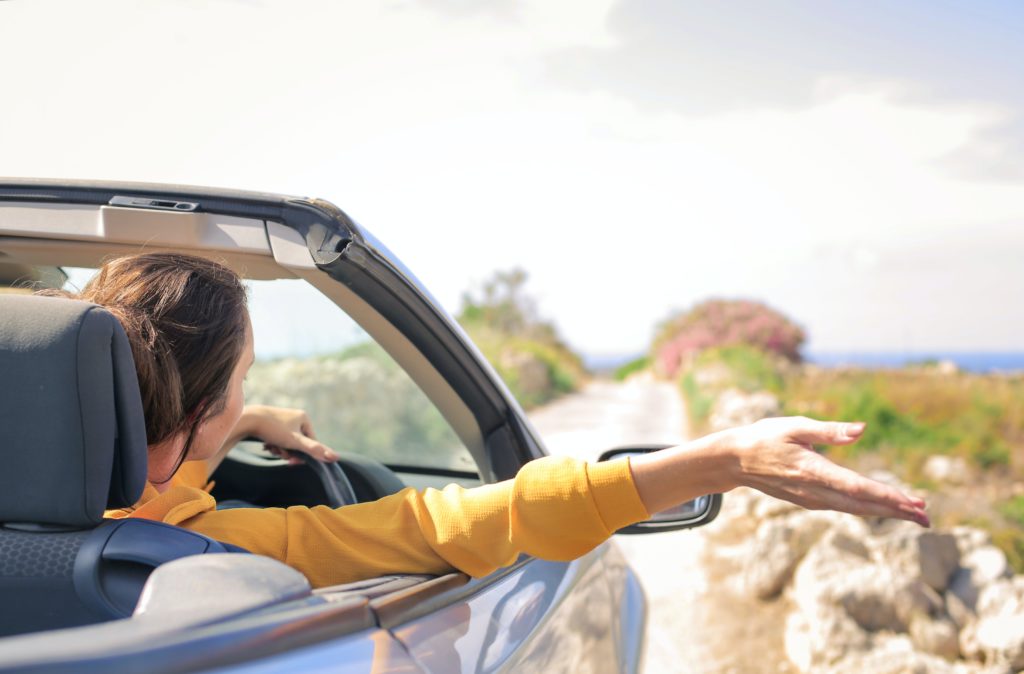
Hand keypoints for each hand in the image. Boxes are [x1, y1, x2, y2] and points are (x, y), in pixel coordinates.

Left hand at [243, 405, 339, 464]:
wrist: (247, 419)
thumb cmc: (272, 429)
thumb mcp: (295, 442)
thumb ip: (315, 450)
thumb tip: (335, 458)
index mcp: (304, 417)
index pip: (311, 441)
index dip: (303, 454)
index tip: (292, 461)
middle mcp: (294, 415)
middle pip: (298, 442)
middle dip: (289, 451)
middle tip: (279, 453)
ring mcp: (282, 418)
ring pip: (286, 441)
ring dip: (280, 449)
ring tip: (270, 447)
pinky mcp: (271, 421)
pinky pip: (278, 437)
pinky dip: (273, 443)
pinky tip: (265, 444)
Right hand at [713, 416, 928, 525]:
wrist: (735, 461)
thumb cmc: (764, 437)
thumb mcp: (794, 425)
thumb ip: (829, 430)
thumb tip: (862, 429)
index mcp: (812, 471)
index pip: (856, 487)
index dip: (886, 495)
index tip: (912, 502)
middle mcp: (814, 491)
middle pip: (862, 505)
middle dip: (896, 511)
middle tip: (927, 517)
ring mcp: (811, 500)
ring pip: (856, 509)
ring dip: (886, 512)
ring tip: (915, 516)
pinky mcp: (809, 501)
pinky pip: (845, 508)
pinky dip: (868, 509)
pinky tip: (883, 508)